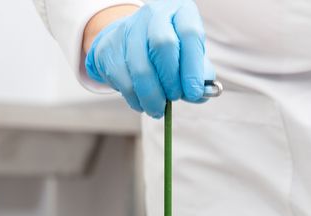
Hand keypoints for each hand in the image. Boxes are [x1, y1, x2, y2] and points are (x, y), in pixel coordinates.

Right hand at [84, 0, 213, 117]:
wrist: (130, 42)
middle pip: (163, 45)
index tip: (194, 92)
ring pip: (141, 67)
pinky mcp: (109, 48)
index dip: (193, 67)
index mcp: (180, 11)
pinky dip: (136, 99)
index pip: (190, 33)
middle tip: (175, 97)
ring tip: (158, 108)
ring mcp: (128, 29)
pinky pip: (124, 80)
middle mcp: (153, 14)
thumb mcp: (189, 56)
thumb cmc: (167, 52)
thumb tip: (201, 93)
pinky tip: (143, 104)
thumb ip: (199, 74)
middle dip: (171, 80)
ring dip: (152, 95)